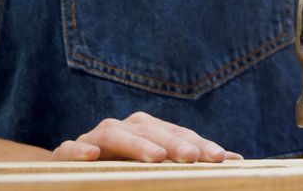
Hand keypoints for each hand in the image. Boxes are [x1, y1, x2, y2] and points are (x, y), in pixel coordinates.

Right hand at [51, 112, 242, 162]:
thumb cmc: (125, 168)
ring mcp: (94, 138)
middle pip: (151, 130)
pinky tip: (92, 155)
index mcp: (148, 130)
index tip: (221, 159)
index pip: (178, 134)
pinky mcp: (65, 154)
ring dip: (137, 145)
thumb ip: (190, 161)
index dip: (199, 144)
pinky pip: (70, 148)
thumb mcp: (159, 167)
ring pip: (116, 134)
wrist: (76, 173)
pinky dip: (80, 150)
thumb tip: (237, 160)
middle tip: (194, 158)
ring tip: (156, 158)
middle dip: (175, 143)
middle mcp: (124, 128)